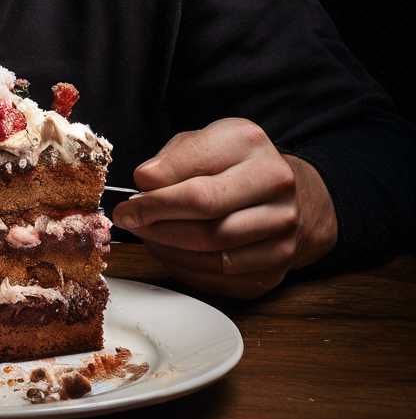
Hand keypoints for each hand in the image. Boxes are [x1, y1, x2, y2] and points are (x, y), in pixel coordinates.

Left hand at [114, 117, 335, 299]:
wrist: (292, 193)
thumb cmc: (234, 162)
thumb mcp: (204, 140)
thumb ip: (173, 158)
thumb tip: (145, 183)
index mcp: (250, 146)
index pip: (196, 178)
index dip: (155, 196)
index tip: (127, 201)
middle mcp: (275, 187)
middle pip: (206, 215)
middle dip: (156, 220)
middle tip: (127, 219)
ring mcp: (283, 231)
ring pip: (215, 251)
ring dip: (168, 247)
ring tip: (144, 235)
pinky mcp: (279, 266)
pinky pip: (225, 278)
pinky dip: (188, 268)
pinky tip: (168, 253)